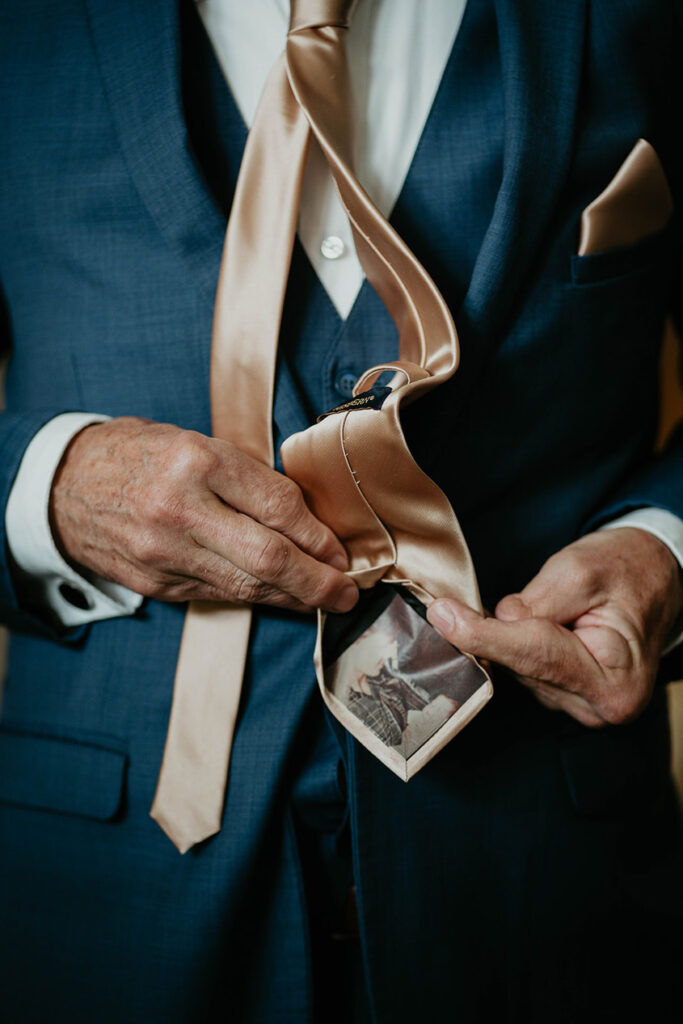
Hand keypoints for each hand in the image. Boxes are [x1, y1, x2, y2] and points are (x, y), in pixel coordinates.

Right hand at [49, 417, 357, 613]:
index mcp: (196, 462)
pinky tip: (279, 599)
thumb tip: (305, 517)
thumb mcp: (194, 441)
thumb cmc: (138, 454)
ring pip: (247, 587)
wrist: (62, 485)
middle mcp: (180, 510)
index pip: (278, 507)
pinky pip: (219, 595)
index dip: (319, 535)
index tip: (340, 549)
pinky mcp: (156, 583)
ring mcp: (165, 553)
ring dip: (294, 598)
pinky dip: (255, 599)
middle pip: (269, 558)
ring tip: (324, 600)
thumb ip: (247, 477)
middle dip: (319, 582)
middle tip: (348, 592)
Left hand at [427, 529, 682, 726]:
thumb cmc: (625, 570)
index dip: (482, 634)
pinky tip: (538, 623)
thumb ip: (533, 604)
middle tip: (524, 593)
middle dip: (503, 628)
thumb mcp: (580, 571)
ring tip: (555, 605)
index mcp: (615, 681)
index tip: (441, 614)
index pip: (534, 655)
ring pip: (517, 667)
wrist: (654, 578)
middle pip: (522, 664)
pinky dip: (518, 643)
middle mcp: (597, 707)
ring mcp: (579, 707)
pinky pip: (522, 668)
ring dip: (514, 633)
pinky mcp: (562, 698)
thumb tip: (486, 623)